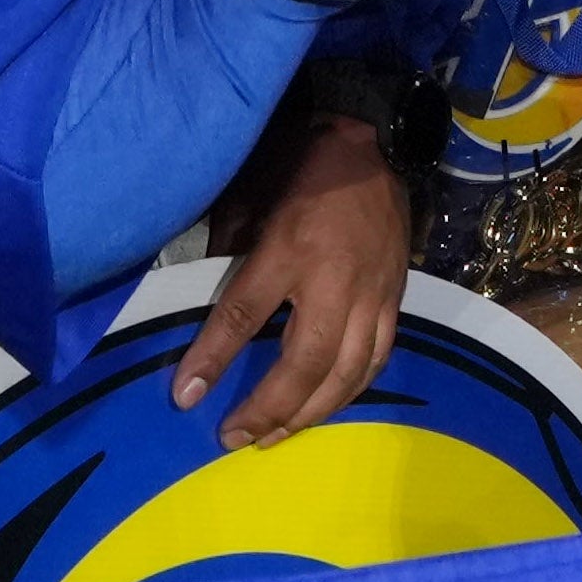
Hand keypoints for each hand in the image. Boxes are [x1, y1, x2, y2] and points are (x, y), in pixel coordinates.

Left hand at [171, 103, 412, 440]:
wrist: (374, 144)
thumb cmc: (302, 168)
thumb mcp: (249, 198)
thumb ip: (230, 252)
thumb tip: (207, 305)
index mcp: (289, 248)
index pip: (243, 314)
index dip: (212, 359)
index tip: (185, 397)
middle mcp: (334, 279)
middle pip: (303, 361)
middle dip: (268, 408)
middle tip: (234, 438)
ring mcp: (372, 293)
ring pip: (345, 372)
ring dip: (309, 412)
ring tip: (276, 436)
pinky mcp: (395, 297)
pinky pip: (376, 358)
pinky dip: (350, 390)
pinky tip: (325, 407)